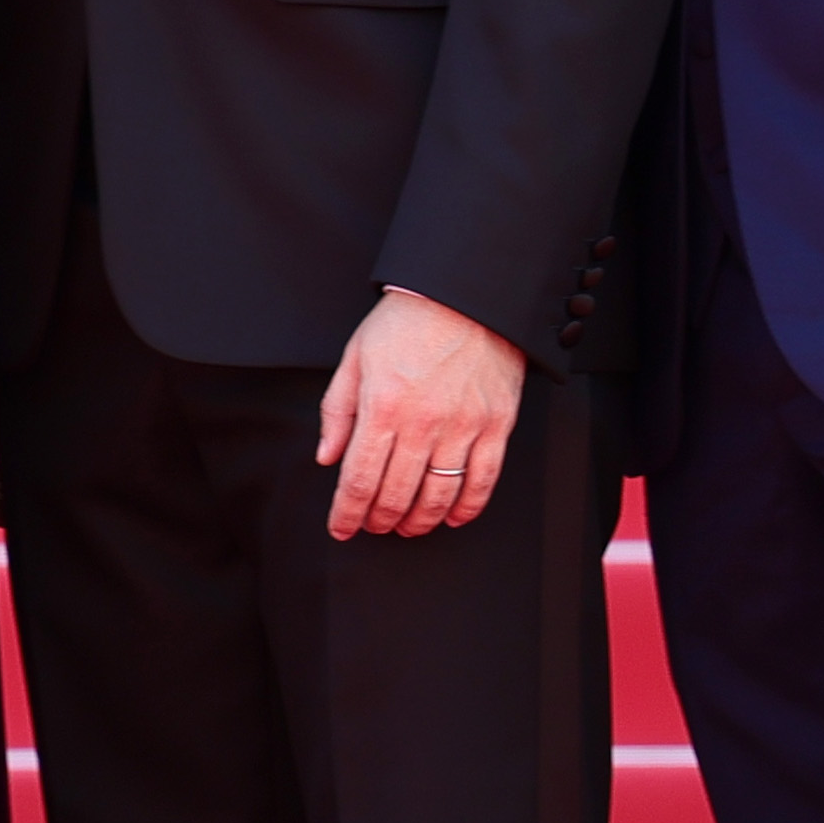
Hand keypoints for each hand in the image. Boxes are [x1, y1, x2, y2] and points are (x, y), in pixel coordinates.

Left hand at [318, 288, 524, 540]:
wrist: (464, 294)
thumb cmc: (407, 320)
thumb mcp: (356, 357)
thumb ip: (338, 411)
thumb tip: (327, 457)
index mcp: (382, 407)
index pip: (359, 479)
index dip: (347, 513)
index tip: (342, 528)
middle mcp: (422, 422)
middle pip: (397, 494)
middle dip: (380, 520)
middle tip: (373, 527)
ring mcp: (463, 426)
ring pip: (439, 495)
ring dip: (420, 521)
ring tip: (407, 526)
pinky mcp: (495, 425)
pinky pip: (483, 480)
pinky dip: (467, 506)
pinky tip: (452, 516)